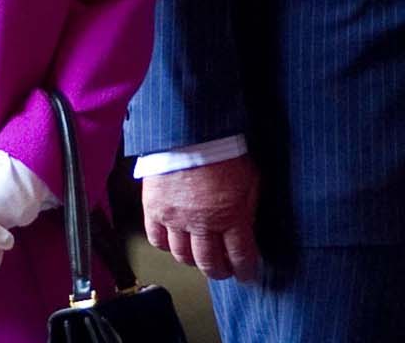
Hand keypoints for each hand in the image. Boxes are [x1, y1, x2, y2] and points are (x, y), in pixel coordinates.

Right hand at [141, 155, 259, 280]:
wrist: (190, 129)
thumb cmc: (224, 149)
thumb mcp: (250, 179)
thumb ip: (247, 209)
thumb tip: (246, 230)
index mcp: (231, 216)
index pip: (240, 257)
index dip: (245, 270)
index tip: (247, 275)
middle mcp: (202, 224)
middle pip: (209, 263)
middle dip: (220, 271)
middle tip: (224, 270)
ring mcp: (175, 219)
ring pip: (182, 256)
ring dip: (194, 261)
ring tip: (200, 257)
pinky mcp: (154, 209)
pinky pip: (157, 240)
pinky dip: (167, 245)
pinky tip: (175, 241)